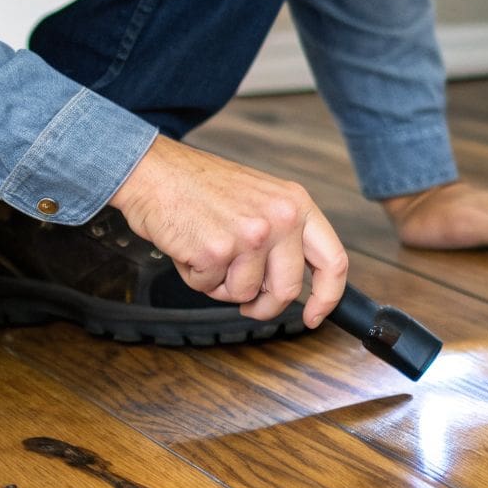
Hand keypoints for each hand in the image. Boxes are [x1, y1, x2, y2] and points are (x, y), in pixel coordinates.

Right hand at [108, 136, 345, 326]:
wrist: (154, 171)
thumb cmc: (201, 187)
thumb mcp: (261, 199)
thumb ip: (284, 237)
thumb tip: (293, 286)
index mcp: (296, 204)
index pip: (333, 260)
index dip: (328, 297)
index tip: (314, 315)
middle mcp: (281, 218)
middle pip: (287, 290)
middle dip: (263, 304)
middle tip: (246, 301)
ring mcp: (251, 235)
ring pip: (245, 294)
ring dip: (221, 284)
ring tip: (206, 249)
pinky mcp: (217, 251)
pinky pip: (209, 288)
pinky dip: (195, 277)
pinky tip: (189, 247)